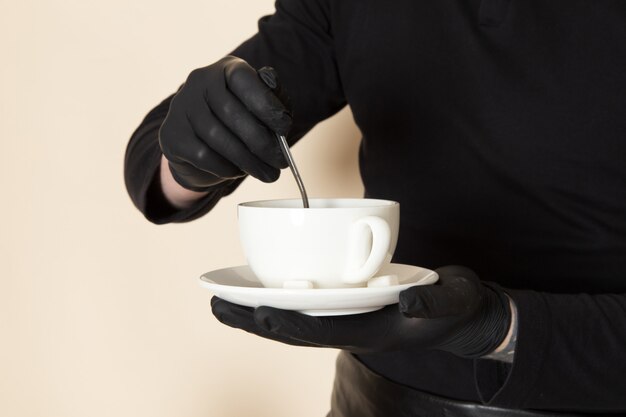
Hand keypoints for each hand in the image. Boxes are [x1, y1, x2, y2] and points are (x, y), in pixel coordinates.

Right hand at [159, 56, 291, 190]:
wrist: (200, 148)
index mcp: (225, 69)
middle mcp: (199, 81)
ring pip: (217, 137)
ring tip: (267, 173)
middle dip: (261, 142)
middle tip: (280, 162)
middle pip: (230, 112)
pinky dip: (226, 167)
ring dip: (247, 160)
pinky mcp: (172, 134)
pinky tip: (238, 171)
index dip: (265, 104)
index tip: (285, 129)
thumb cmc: (239, 124)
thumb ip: (275, 104)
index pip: (243, 79)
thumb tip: (281, 112)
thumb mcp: (261, 109)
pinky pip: (203, 155)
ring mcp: (181, 107)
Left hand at [211, 266, 511, 357]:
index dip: (286, 323)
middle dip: (254, 319)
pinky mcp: (348, 301)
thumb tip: (409, 302)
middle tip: (216, 305)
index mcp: (371, 331)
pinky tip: (261, 283)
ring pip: (295, 316)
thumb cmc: (455, 310)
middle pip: (294, 328)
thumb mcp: (452, 304)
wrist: (460, 314)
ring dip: (258, 309)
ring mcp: (347, 315)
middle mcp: (352, 326)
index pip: (320, 331)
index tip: (254, 311)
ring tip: (223, 298)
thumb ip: (434, 302)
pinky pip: (308, 301)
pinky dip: (281, 293)